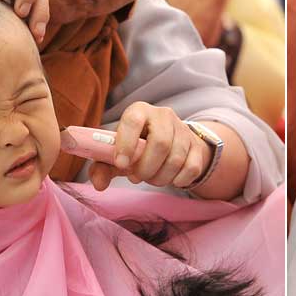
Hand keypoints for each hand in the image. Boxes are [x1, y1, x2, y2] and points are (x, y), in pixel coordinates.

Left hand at [87, 102, 210, 190]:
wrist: (169, 141)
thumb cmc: (137, 146)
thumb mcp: (117, 153)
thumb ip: (103, 166)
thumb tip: (98, 183)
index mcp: (139, 111)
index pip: (133, 121)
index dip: (126, 143)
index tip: (121, 164)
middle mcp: (163, 115)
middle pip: (160, 143)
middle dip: (146, 168)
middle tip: (136, 177)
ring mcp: (183, 130)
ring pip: (176, 159)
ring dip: (160, 177)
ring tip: (150, 178)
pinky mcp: (197, 146)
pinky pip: (191, 168)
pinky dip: (178, 180)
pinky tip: (169, 178)